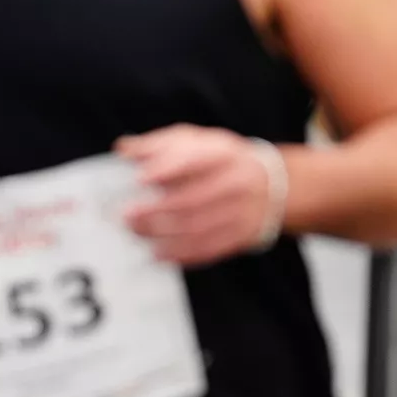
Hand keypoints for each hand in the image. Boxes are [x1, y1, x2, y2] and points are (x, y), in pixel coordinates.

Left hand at [118, 126, 285, 266]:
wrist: (271, 184)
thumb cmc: (222, 161)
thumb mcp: (197, 142)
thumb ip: (159, 145)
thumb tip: (124, 149)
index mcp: (224, 154)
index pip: (195, 159)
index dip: (167, 168)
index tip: (141, 178)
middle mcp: (237, 182)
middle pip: (194, 198)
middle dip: (157, 210)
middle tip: (127, 215)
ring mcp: (243, 211)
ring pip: (199, 227)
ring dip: (163, 234)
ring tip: (136, 233)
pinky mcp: (242, 235)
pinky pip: (209, 248)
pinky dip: (181, 254)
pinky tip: (158, 253)